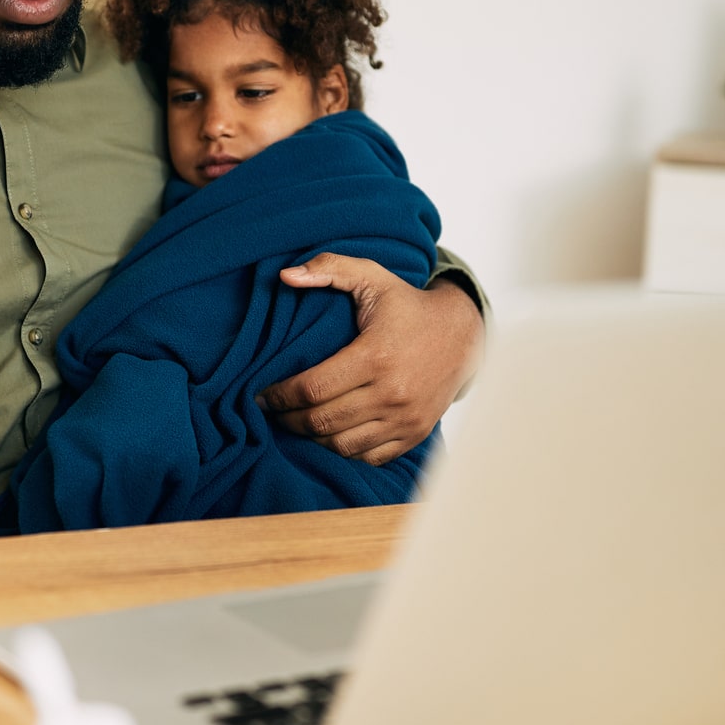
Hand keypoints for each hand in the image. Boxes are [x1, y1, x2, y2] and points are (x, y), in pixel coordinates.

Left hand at [261, 257, 483, 465]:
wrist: (462, 336)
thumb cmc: (408, 306)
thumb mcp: (371, 277)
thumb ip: (329, 268)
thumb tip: (284, 276)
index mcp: (375, 356)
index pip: (312, 388)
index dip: (279, 396)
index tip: (261, 395)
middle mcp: (392, 393)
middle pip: (322, 421)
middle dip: (288, 419)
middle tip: (273, 411)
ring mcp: (405, 419)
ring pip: (341, 445)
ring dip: (311, 437)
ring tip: (296, 421)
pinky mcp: (414, 434)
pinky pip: (368, 456)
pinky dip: (343, 450)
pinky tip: (329, 433)